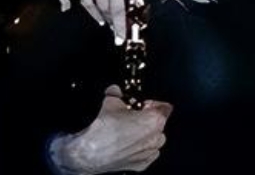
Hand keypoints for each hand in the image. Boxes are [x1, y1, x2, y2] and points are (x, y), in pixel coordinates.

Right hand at [48, 85, 171, 174]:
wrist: (90, 152)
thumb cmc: (103, 130)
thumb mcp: (110, 103)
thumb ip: (116, 94)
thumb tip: (114, 90)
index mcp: (154, 120)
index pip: (164, 107)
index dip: (153, 105)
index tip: (144, 105)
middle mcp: (156, 137)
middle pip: (159, 124)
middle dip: (148, 120)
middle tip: (133, 118)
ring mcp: (149, 152)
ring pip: (154, 140)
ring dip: (145, 135)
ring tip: (129, 132)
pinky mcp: (141, 165)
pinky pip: (147, 155)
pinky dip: (140, 150)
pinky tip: (127, 146)